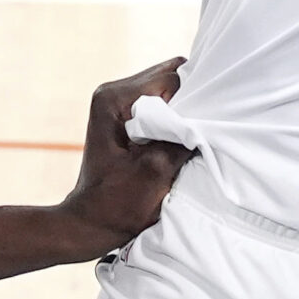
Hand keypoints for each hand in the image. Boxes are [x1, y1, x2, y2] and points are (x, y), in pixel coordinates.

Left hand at [60, 59, 191, 249]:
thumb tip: (208, 117)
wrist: (90, 224)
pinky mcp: (124, 112)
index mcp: (113, 99)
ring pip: (168, 85)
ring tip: (188, 134)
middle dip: (190, 99)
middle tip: (199, 128)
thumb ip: (180, 138)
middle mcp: (112, 91)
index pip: (171, 79)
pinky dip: (174, 114)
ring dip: (182, 108)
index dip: (193, 100)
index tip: (201, 126)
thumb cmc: (117, 205)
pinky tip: (177, 136)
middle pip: (170, 75)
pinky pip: (160, 99)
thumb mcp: (155, 173)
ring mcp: (117, 100)